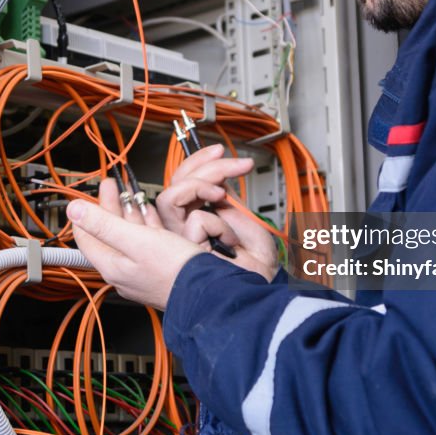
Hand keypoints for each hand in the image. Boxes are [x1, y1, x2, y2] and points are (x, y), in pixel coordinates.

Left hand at [68, 181, 202, 309]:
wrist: (206, 291)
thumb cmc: (173, 269)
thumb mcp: (135, 239)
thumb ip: (103, 224)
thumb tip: (74, 210)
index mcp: (112, 265)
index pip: (86, 237)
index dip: (85, 213)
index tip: (90, 194)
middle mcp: (124, 270)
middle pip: (108, 233)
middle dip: (110, 206)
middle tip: (112, 185)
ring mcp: (142, 269)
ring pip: (129, 236)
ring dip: (128, 212)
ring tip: (130, 192)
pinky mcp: (159, 267)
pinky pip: (146, 243)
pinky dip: (145, 225)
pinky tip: (149, 214)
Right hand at [156, 143, 278, 279]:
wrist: (265, 284)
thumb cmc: (256, 263)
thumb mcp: (240, 215)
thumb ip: (221, 195)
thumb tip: (214, 174)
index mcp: (197, 217)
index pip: (183, 181)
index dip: (197, 161)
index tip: (219, 150)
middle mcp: (184, 228)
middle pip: (174, 183)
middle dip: (203, 164)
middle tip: (232, 163)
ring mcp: (180, 240)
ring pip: (170, 196)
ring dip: (201, 183)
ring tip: (224, 191)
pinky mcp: (183, 252)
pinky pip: (195, 220)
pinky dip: (218, 223)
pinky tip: (230, 237)